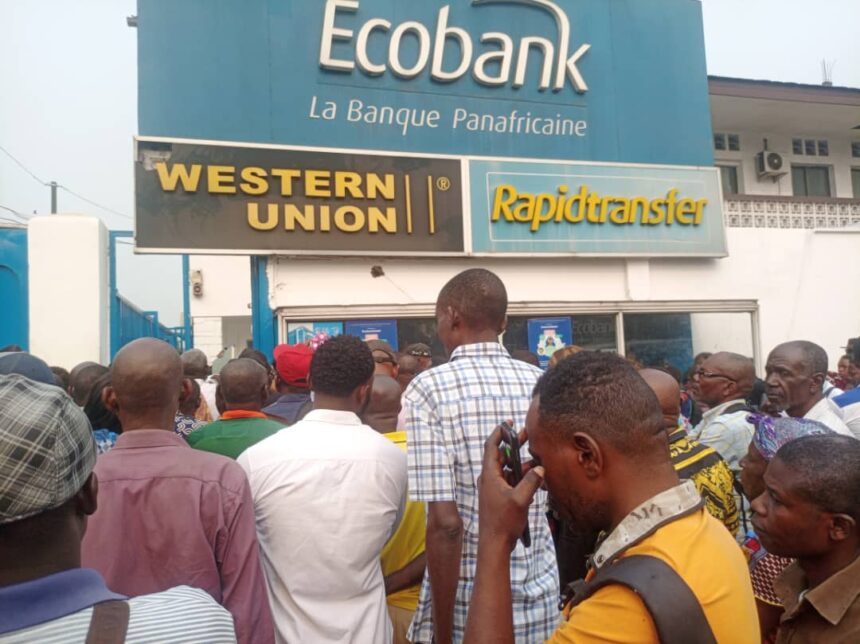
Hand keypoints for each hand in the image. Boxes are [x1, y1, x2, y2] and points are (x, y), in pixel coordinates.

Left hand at [478, 426, 544, 550]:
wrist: (494, 544)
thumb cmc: (503, 522)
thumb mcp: (520, 499)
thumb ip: (531, 481)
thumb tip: (540, 468)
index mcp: (489, 475)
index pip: (492, 447)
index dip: (499, 433)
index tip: (508, 423)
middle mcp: (490, 479)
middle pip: (501, 455)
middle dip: (514, 445)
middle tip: (527, 435)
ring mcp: (494, 488)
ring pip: (508, 469)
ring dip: (521, 463)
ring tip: (536, 458)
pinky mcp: (500, 497)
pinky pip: (511, 481)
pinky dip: (521, 477)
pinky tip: (535, 478)